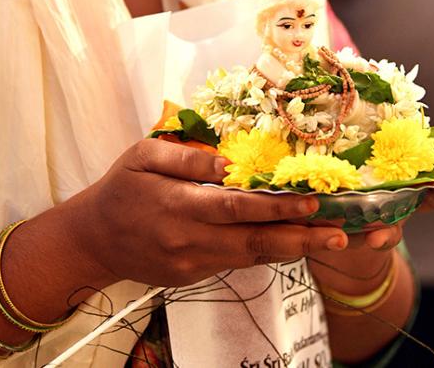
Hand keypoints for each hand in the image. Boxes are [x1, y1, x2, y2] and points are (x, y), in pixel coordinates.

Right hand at [73, 139, 349, 287]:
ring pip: (251, 258)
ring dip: (291, 248)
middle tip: (339, 233)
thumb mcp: (142, 156)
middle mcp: (190, 241)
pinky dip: (265, 253)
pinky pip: (236, 262)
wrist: (93, 239)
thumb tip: (227, 161)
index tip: (310, 201)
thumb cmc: (120, 189)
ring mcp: (193, 264)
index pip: (235, 208)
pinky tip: (290, 241)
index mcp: (178, 206)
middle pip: (254, 242)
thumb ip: (184, 157)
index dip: (275, 207)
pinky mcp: (193, 276)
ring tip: (328, 240)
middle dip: (300, 237)